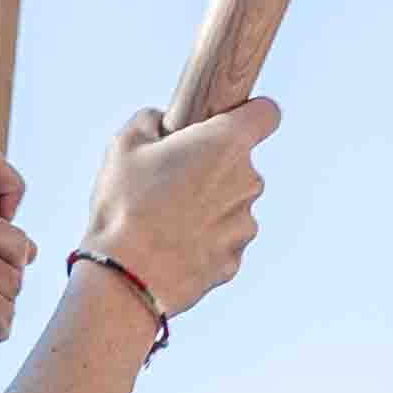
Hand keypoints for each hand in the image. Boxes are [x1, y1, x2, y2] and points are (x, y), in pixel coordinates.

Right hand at [83, 97, 276, 318]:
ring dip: (208, 207)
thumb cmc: (126, 206)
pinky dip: (202, 241)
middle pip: (240, 164)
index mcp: (226, 144)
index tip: (228, 122)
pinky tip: (171, 246)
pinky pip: (221, 241)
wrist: (128, 278)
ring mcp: (244, 225)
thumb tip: (161, 122)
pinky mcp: (234, 260)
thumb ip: (151, 121)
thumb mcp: (125, 144)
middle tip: (171, 179)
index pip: (267, 114)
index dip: (249, 114)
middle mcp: (247, 182)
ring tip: (165, 219)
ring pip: (232, 205)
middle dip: (212, 167)